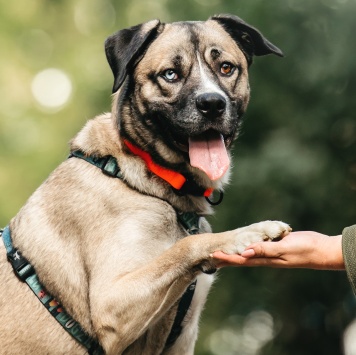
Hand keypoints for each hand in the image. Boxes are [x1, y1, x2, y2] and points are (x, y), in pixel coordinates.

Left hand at [212, 231, 344, 269]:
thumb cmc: (305, 250)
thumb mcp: (285, 248)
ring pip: (249, 253)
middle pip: (243, 258)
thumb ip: (266, 250)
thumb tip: (246, 252)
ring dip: (237, 252)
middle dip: (228, 257)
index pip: (242, 259)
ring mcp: (272, 252)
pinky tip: (247, 243)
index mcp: (266, 259)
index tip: (214, 255)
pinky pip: (259, 246)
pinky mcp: (277, 245)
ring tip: (226, 251)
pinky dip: (250, 245)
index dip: (227, 257)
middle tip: (213, 256)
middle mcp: (267, 257)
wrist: (322, 250)